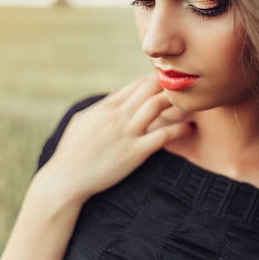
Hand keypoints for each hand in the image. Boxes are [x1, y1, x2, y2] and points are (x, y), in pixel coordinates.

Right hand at [39, 75, 193, 204]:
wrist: (66, 179)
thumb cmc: (71, 151)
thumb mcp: (82, 120)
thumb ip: (101, 105)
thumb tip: (117, 93)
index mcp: (106, 107)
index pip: (135, 85)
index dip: (154, 80)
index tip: (168, 82)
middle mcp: (118, 116)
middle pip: (149, 89)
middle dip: (168, 84)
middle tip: (185, 87)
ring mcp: (127, 133)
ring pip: (157, 106)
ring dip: (176, 101)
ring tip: (192, 102)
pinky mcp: (135, 153)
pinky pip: (162, 136)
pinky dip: (179, 129)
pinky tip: (190, 126)